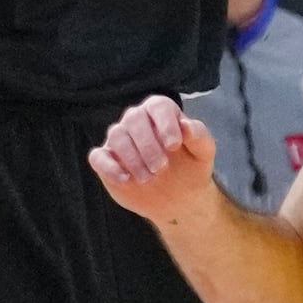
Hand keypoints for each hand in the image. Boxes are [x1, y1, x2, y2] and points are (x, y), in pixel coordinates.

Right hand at [88, 96, 218, 225]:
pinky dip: (109, 167)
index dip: (165, 124)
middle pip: (134, 119)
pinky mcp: (106, 160)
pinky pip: (98, 157)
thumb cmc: (192, 167)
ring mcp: (120, 139)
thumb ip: (199, 136)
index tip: (174, 146)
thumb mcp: (203, 153)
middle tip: (161, 168)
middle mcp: (137, 120)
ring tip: (149, 178)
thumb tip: (186, 125)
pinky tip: (126, 180)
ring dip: (133, 158)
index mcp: (161, 112)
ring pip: (117, 136)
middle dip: (148, 144)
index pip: (158, 106)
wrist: (179, 197)